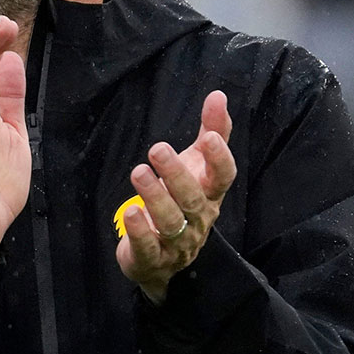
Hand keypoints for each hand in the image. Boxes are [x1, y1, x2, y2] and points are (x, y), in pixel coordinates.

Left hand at [116, 90, 236, 302]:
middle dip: (177, 174)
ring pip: (171, 221)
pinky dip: (139, 231)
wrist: (165, 259)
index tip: (209, 138)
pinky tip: (130, 212)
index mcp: (211, 195)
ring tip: (139, 172)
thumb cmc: (183, 201)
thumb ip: (211, 132)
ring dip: (155, 197)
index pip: (223, 178)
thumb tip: (218, 95)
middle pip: (193, 198)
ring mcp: (178, 242)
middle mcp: (199, 219)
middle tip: (157, 149)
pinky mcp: (153, 258)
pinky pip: (149, 246)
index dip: (219, 159)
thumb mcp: (197, 165)